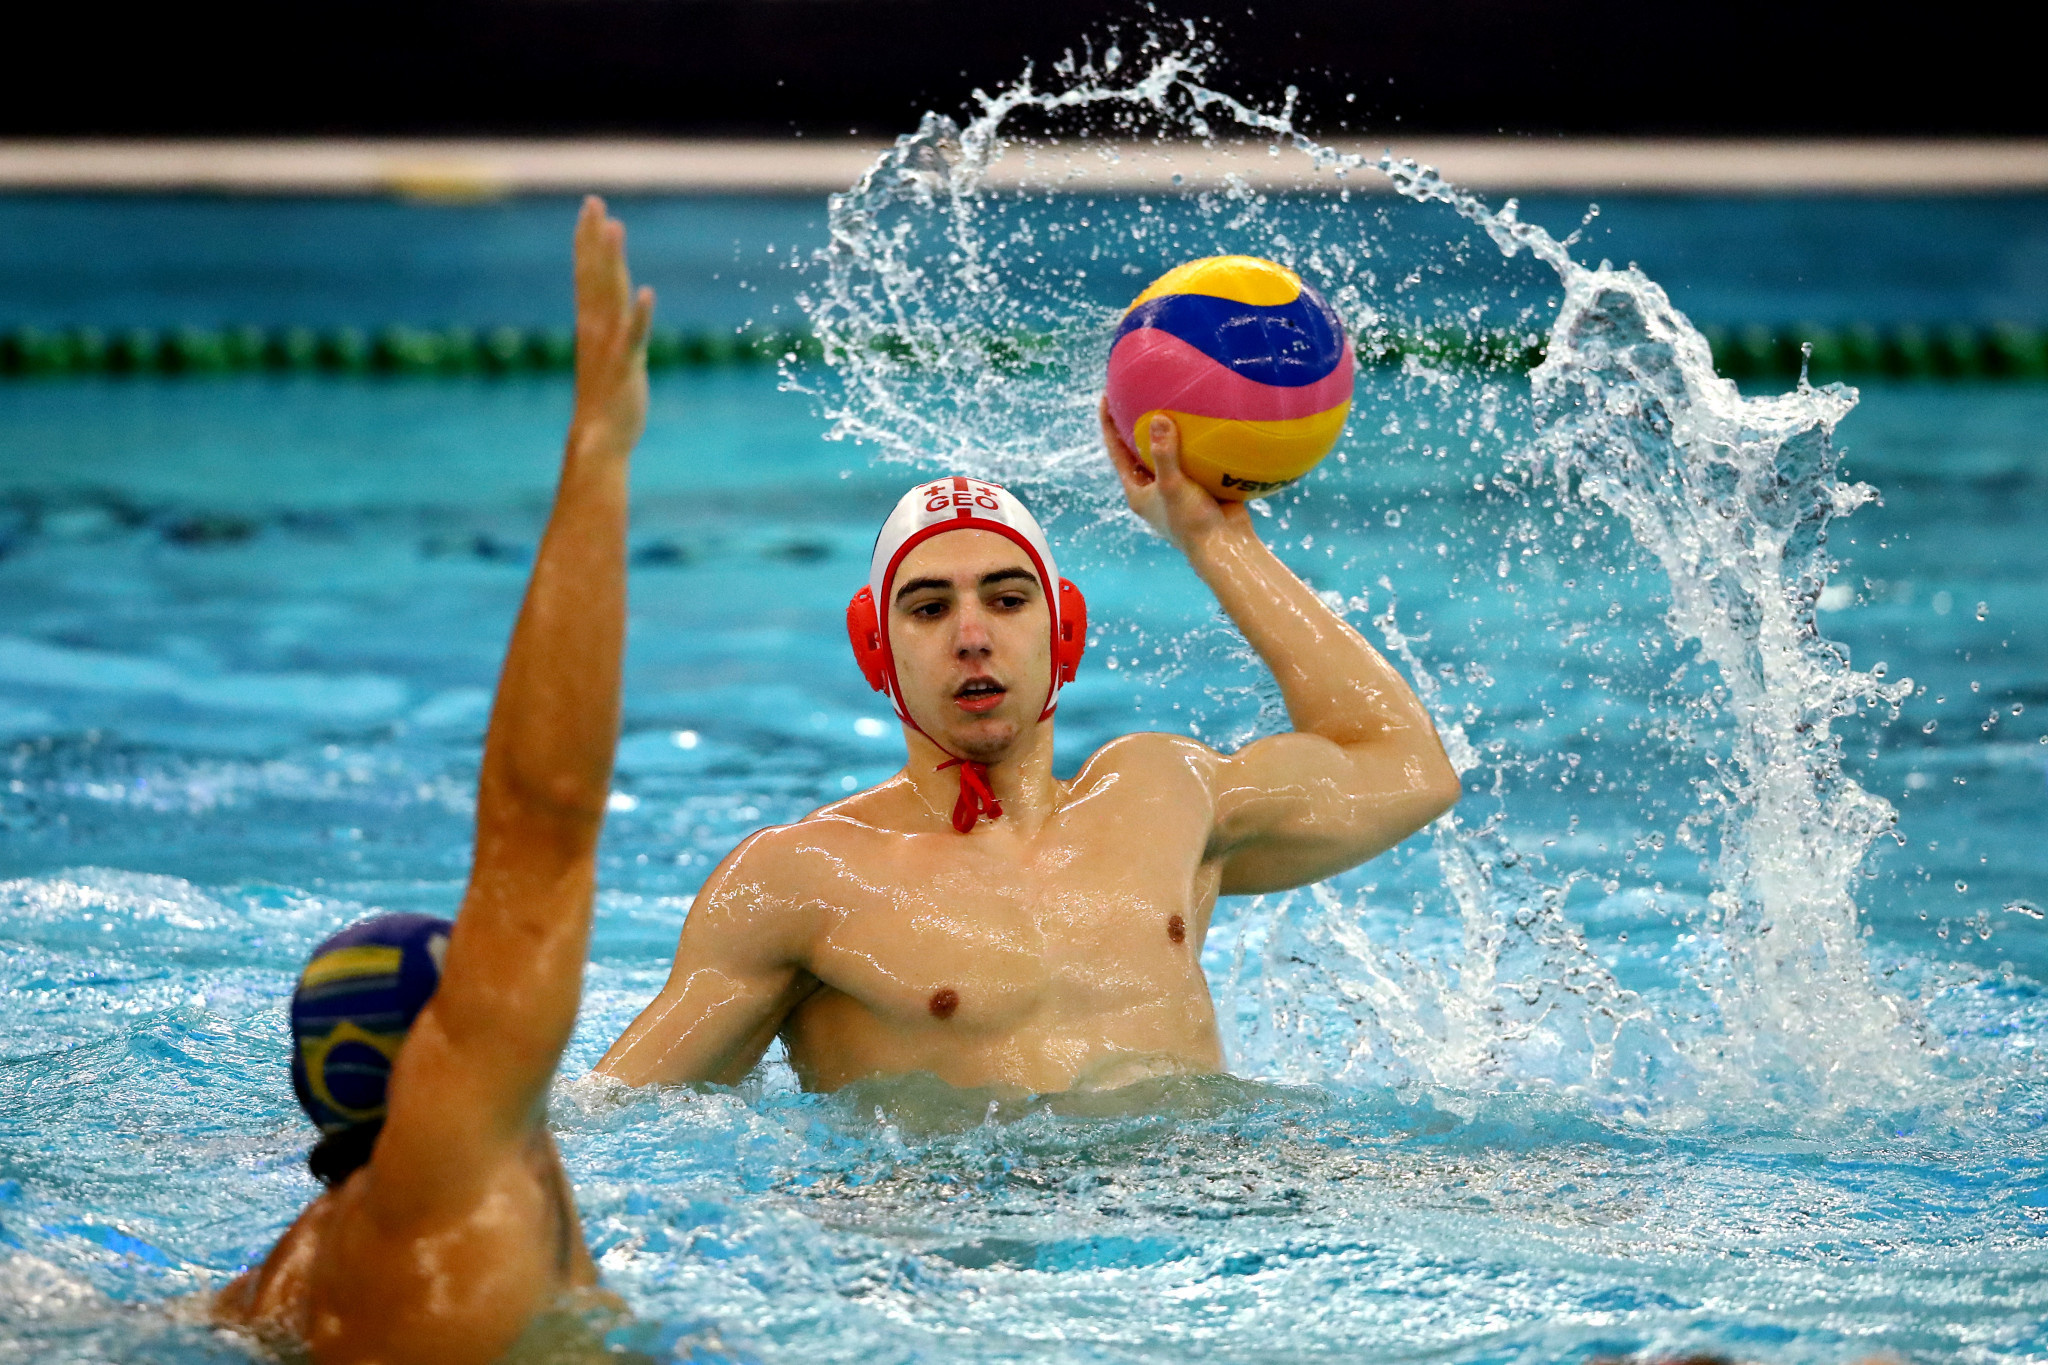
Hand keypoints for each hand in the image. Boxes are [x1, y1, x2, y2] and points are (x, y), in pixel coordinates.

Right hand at [571, 196, 654, 456]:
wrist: (600, 442)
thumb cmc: (604, 405)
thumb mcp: (604, 364)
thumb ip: (608, 337)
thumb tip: (609, 318)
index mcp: (590, 326)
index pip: (586, 275)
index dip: (588, 242)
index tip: (590, 210)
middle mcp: (596, 330)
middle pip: (595, 276)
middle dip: (594, 238)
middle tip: (594, 201)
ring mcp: (611, 347)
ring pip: (611, 296)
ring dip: (613, 262)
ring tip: (615, 228)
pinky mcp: (628, 367)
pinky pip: (634, 336)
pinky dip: (640, 316)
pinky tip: (649, 293)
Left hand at [1100, 398, 1251, 555]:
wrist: (1227, 547)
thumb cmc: (1192, 522)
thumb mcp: (1173, 486)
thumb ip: (1164, 454)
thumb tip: (1157, 419)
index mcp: (1138, 491)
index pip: (1116, 451)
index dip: (1108, 424)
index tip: (1106, 396)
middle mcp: (1154, 488)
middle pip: (1140, 448)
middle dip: (1138, 421)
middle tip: (1138, 389)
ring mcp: (1178, 486)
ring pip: (1170, 450)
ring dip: (1171, 428)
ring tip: (1171, 395)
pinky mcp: (1201, 485)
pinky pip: (1197, 455)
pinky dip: (1200, 438)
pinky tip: (1206, 414)